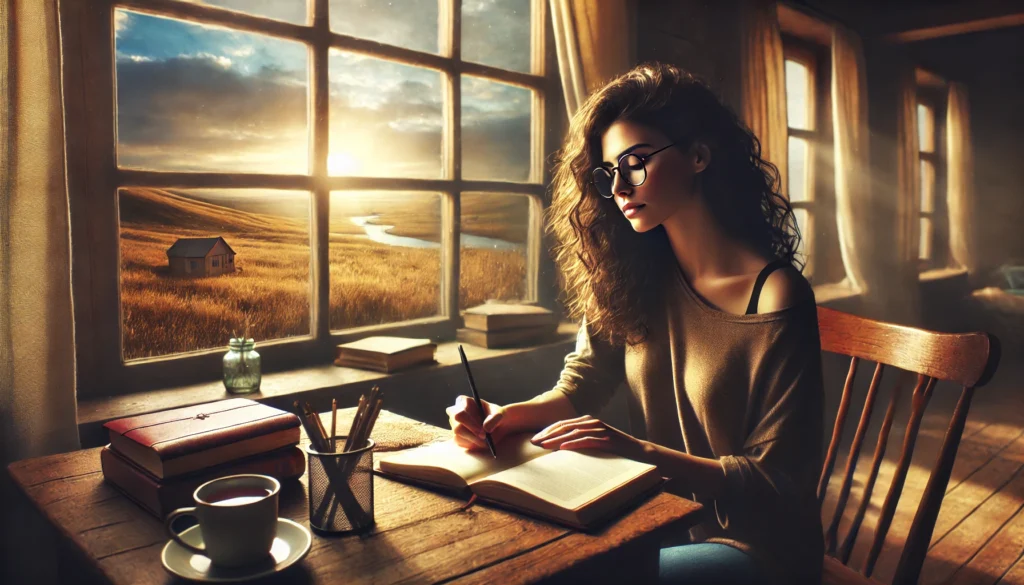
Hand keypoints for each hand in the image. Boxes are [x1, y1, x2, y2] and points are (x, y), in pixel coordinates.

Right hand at [446, 395, 513, 450]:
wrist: (497, 427)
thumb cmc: (496, 416)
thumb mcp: (499, 415)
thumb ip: (494, 419)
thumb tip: (486, 428)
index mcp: (464, 401)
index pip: (462, 409)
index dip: (471, 420)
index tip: (483, 429)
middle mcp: (455, 411)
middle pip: (456, 419)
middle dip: (471, 429)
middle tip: (484, 436)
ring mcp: (454, 424)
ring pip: (458, 431)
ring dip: (473, 438)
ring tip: (486, 440)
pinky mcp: (456, 436)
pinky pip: (459, 441)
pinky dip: (471, 443)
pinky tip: (481, 442)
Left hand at [530, 415, 650, 460]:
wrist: (639, 453)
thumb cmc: (614, 450)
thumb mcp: (594, 443)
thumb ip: (579, 442)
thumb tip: (557, 449)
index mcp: (588, 421)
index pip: (563, 424)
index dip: (547, 431)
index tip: (534, 439)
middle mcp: (593, 422)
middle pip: (565, 426)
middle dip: (548, 434)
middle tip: (534, 442)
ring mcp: (601, 430)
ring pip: (574, 432)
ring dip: (556, 439)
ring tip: (544, 446)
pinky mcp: (607, 439)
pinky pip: (587, 440)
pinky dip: (574, 443)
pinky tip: (563, 448)